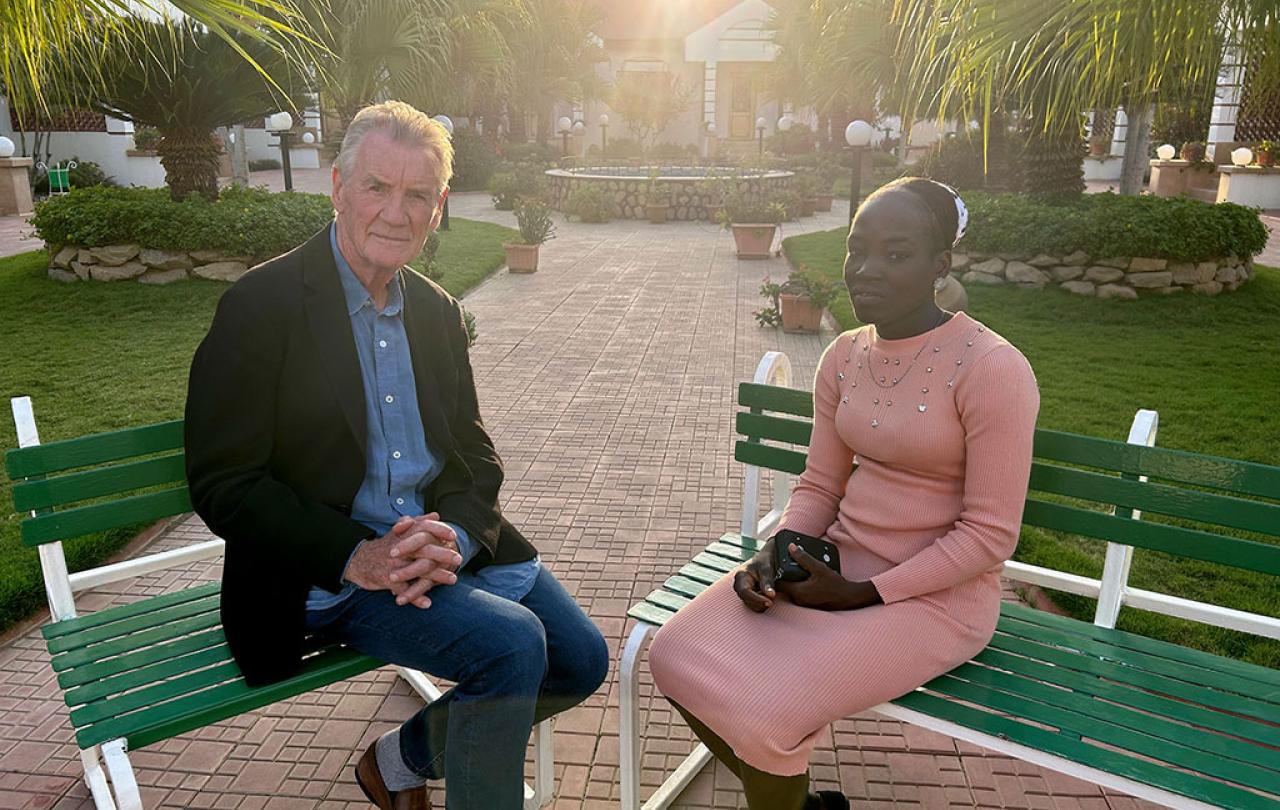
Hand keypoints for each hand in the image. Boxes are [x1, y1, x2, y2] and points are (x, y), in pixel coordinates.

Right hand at [343, 514, 461, 607]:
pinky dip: (415, 597)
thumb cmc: (384, 547)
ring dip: (436, 576)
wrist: (358, 561)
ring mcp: (393, 565)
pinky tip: (427, 603)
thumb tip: (436, 515)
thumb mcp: (400, 532)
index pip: (423, 529)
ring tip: (453, 579)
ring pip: (417, 570)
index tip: (454, 535)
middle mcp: (399, 549)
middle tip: (458, 559)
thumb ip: (418, 523)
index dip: (438, 530)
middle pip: (423, 549)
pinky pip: (403, 589)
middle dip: (442, 554)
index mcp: (403, 536)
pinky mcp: (387, 580)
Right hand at [733, 538, 778, 611]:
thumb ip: (767, 581)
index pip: (744, 591)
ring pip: (750, 604)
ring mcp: (743, 590)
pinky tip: (768, 599)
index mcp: (741, 575)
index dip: (756, 599)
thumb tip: (770, 595)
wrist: (767, 557)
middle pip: (746, 600)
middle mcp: (739, 584)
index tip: (769, 602)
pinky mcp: (749, 595)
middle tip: (772, 602)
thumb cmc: (766, 560)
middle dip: (759, 603)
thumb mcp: (767, 568)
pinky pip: (754, 604)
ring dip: (760, 605)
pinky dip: (761, 604)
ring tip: (771, 600)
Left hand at [775, 543, 881, 610]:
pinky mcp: (809, 602)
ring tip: (795, 566)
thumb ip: (803, 558)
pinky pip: (799, 591)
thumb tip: (790, 547)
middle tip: (785, 562)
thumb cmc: (834, 584)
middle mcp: (798, 599)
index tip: (776, 563)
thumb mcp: (819, 568)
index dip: (775, 572)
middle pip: (783, 585)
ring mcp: (803, 602)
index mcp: (797, 591)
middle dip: (783, 574)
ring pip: (791, 588)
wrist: (849, 598)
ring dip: (792, 579)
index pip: (777, 583)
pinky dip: (799, 583)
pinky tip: (804, 575)